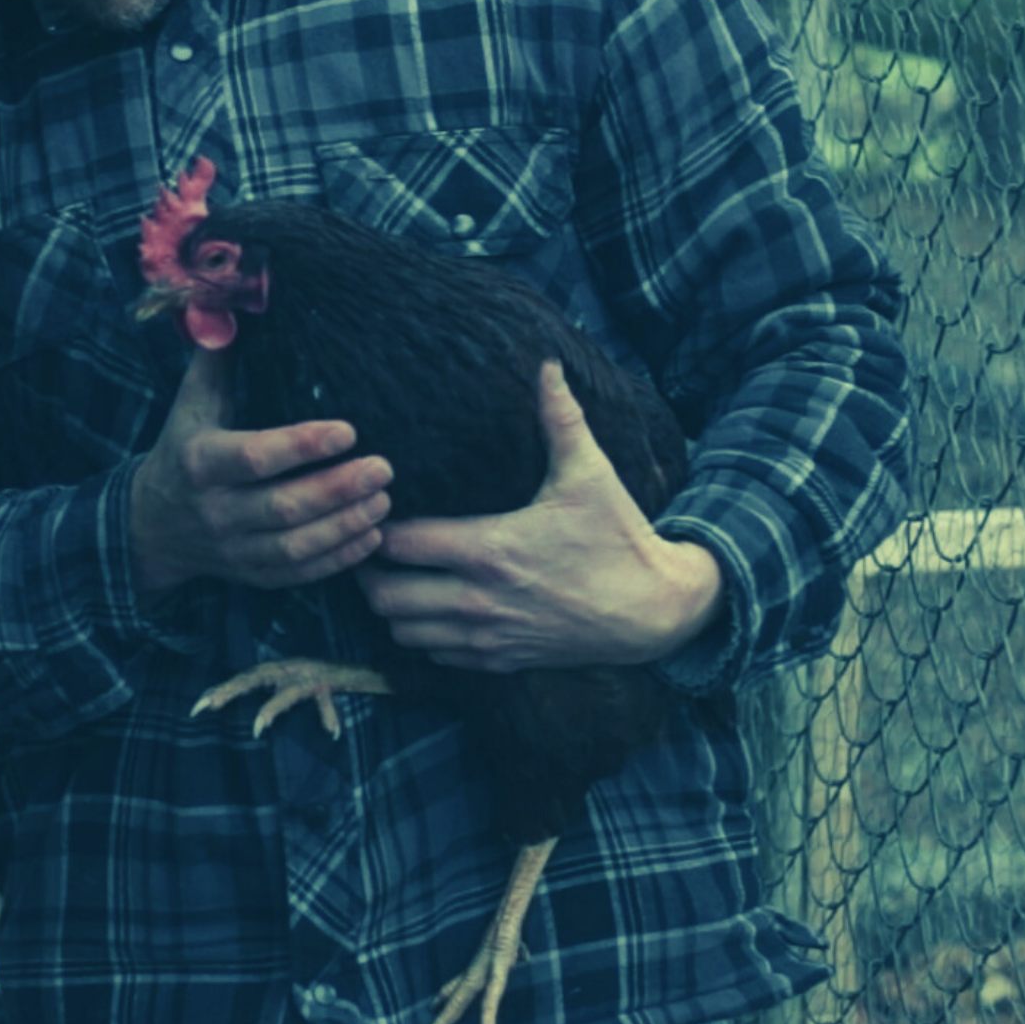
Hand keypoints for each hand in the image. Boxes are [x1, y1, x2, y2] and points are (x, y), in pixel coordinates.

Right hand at [130, 349, 392, 598]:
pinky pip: (299, 574)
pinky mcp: (252, 576)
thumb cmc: (185, 446)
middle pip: (283, 507)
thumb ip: (219, 357)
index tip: (349, 430)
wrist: (152, 524)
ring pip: (296, 547)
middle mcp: (216, 511)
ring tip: (385, 498)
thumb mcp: (192, 401)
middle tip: (384, 468)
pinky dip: (339, 559)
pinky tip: (372, 535)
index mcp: (200, 461)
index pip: (254, 457)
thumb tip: (240, 301)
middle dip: (338, 489)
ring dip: (346, 525)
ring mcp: (234, 549)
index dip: (302, 446)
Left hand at [355, 362, 721, 671]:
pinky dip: (423, 635)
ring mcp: (488, 635)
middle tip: (373, 544)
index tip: (379, 507)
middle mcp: (480, 599)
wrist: (655, 610)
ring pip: (404, 633)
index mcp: (491, 549)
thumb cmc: (618, 538)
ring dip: (392, 606)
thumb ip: (560, 419)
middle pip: (386, 596)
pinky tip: (432, 607)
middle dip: (370, 570)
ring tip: (397, 575)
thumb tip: (548, 364)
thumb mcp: (590, 474)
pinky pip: (436, 656)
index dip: (379, 525)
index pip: (401, 544)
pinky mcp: (501, 660)